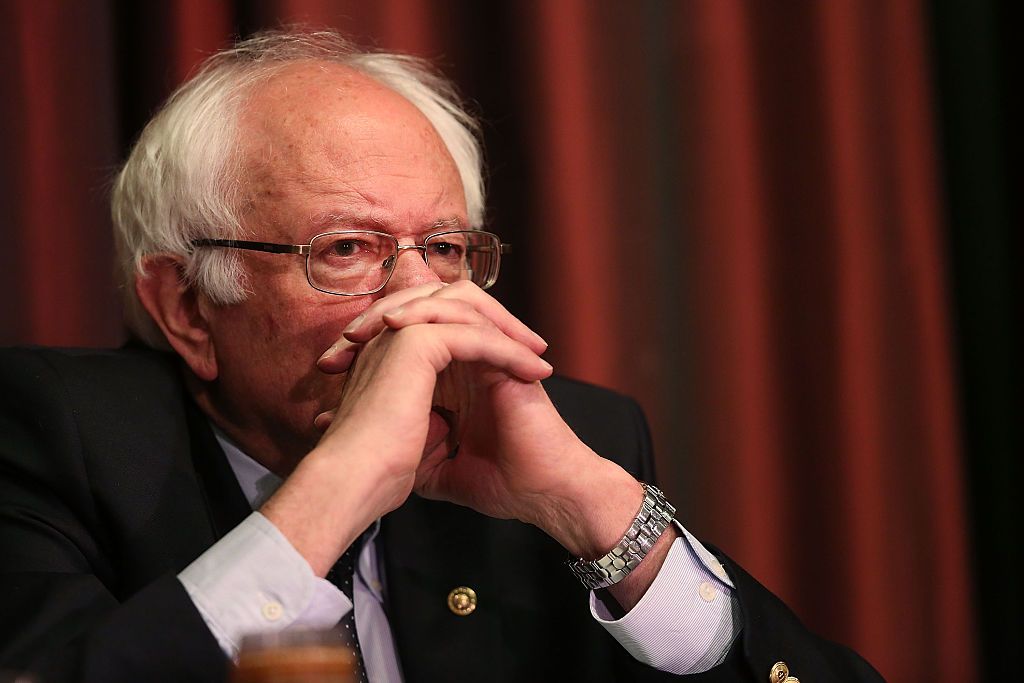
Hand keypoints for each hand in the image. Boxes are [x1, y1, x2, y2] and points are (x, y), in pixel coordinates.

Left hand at [321, 282, 642, 559]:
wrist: (543, 496)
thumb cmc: (502, 485)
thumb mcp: (438, 471)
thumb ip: (414, 454)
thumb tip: (374, 458)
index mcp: (455, 377)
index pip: (408, 339)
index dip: (367, 344)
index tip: (330, 367)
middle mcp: (472, 358)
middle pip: (422, 309)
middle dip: (377, 317)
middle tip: (343, 342)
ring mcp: (492, 352)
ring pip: (445, 302)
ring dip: (402, 309)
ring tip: (368, 329)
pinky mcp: (508, 355)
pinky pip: (470, 319)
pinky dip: (434, 316)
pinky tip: (402, 327)